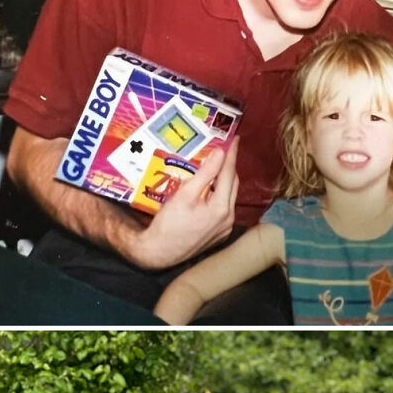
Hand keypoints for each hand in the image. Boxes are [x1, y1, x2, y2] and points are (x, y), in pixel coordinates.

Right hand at [130, 139, 238, 268]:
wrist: (159, 253)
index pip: (229, 174)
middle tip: (225, 149)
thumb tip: (219, 154)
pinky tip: (210, 188)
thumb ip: (205, 173)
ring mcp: (224, 228)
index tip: (234, 139)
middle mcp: (228, 219)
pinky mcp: (219, 234)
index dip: (231, 154)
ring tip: (217, 165)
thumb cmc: (168, 225)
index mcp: (221, 208)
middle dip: (229, 166)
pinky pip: (223, 208)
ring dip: (224, 181)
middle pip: (232, 185)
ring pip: (229, 197)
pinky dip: (219, 195)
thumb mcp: (184, 194)